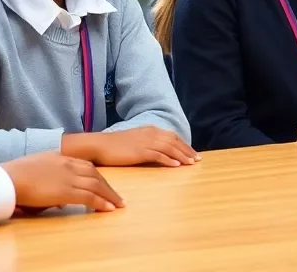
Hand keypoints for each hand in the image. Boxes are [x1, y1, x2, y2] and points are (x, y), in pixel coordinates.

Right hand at [0, 153, 123, 212]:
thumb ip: (50, 178)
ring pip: (96, 185)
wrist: (10, 178)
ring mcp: (68, 178)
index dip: (97, 175)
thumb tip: (57, 199)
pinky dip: (101, 202)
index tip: (104, 183)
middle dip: (107, 186)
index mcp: (60, 158)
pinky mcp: (66, 192)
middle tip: (116, 196)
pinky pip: (89, 197)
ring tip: (118, 204)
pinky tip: (108, 209)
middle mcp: (68, 165)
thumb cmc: (16, 175)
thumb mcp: (37, 169)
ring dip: (109, 195)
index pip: (85, 165)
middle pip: (95, 174)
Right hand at [62, 128, 198, 166]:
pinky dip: (170, 160)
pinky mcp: (140, 151)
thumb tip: (155, 152)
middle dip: (187, 150)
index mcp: (149, 130)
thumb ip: (145, 144)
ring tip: (192, 163)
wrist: (99, 145)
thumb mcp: (133, 142)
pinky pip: (159, 155)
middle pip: (174, 141)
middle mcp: (150, 133)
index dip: (183, 144)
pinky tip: (177, 166)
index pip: (171, 136)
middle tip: (197, 159)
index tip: (192, 153)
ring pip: (169, 147)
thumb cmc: (114, 146)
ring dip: (182, 155)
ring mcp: (145, 142)